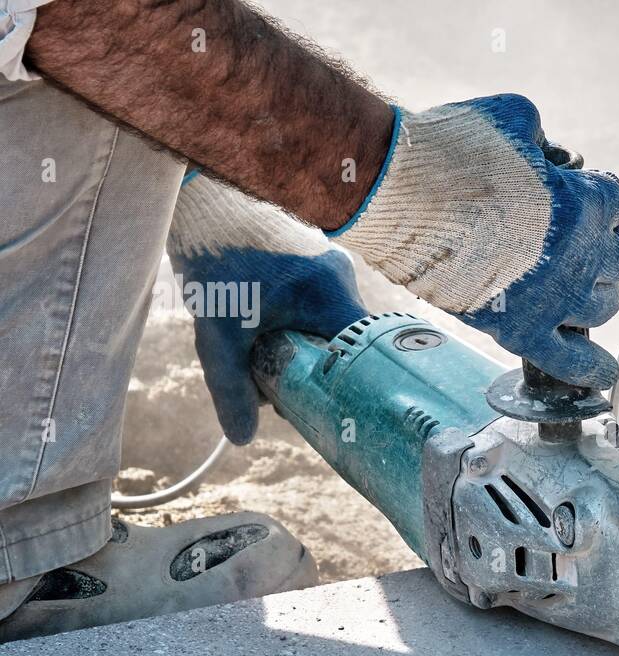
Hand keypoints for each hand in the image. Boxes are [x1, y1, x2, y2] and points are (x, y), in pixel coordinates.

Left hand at [167, 176, 368, 443]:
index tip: (322, 403)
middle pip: (343, 341)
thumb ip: (232, 388)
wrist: (198, 196)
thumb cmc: (212, 261)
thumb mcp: (218, 335)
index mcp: (330, 296)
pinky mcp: (314, 254)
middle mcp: (341, 276)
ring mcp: (330, 261)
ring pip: (327, 321)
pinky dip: (295, 318)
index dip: (345, 385)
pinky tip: (262, 320)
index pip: (362, 354)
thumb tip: (242, 439)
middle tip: (276, 383)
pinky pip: (317, 300)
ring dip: (300, 341)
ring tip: (260, 346)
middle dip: (313, 367)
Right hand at [332, 94, 618, 388]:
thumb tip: (553, 160)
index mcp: (583, 204)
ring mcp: (552, 299)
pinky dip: (590, 368)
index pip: (617, 203)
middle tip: (574, 240)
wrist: (395, 193)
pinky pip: (569, 361)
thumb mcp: (515, 118)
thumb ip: (547, 141)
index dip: (599, 196)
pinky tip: (603, 373)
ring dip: (595, 293)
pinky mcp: (519, 330)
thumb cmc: (450, 149)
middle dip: (600, 244)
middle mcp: (579, 257)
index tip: (580, 194)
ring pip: (603, 306)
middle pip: (617, 259)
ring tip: (576, 286)